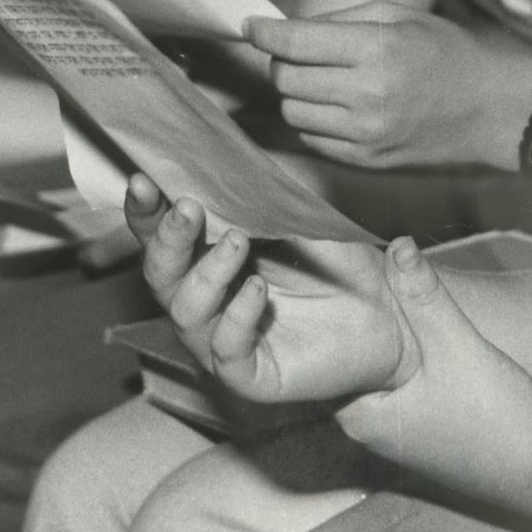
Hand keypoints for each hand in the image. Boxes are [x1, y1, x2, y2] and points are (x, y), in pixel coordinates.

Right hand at [123, 173, 402, 403]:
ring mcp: (223, 341)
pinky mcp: (250, 375)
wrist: (389, 318)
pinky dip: (238, 317)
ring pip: (186, 311)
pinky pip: (227, 350)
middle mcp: (208, 302)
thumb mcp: (303, 219)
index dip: (146, 212)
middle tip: (188, 209)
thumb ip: (264, 196)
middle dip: (167, 240)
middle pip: (161, 275)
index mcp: (211, 260)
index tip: (143, 181)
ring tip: (239, 241)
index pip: (164, 237)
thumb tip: (228, 156)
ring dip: (207, 272)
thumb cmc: (341, 266)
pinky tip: (259, 290)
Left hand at [244, 5, 531, 170]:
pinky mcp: (365, 160)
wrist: (490, 108)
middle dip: (282, 60)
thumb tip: (286, 28)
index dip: (265, 32)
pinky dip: (313, 118)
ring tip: (321, 77)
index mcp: (376, 50)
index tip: (252, 25)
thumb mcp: (399, 16)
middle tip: (297, 50)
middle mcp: (367, 95)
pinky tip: (336, 104)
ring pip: (293, 111)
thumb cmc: (445, 51)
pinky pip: (312, 137)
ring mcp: (365, 134)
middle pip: (286, 79)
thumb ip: (340, 20)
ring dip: (296, 91)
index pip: (296, 42)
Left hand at [337, 237, 531, 501]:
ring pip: (375, 374)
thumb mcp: (455, 344)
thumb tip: (397, 244)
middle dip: (354, 325)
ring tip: (380, 291)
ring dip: (381, 342)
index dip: (328, 318)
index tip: (329, 280)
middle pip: (348, 364)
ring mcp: (395, 434)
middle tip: (356, 275)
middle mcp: (369, 431)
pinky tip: (415, 331)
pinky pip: (396, 386)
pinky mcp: (421, 432)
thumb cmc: (494, 414)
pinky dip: (401, 360)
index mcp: (360, 417)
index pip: (323, 360)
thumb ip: (424, 296)